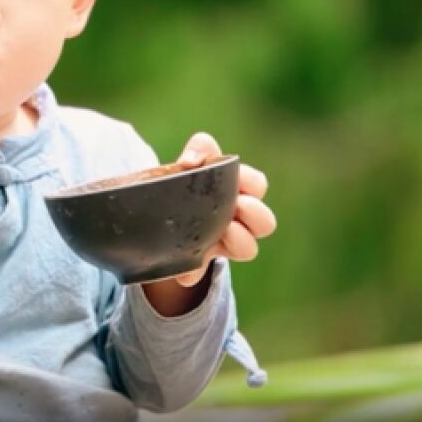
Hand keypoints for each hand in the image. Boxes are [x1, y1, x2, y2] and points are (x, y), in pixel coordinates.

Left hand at [170, 132, 276, 286]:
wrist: (155, 207)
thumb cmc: (184, 180)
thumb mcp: (191, 160)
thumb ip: (199, 150)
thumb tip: (190, 162)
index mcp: (238, 190)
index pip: (257, 184)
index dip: (250, 182)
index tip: (235, 179)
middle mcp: (238, 218)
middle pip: (266, 222)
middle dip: (256, 214)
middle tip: (236, 207)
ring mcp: (221, 241)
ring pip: (248, 249)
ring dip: (239, 241)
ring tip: (220, 233)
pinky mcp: (197, 259)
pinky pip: (199, 272)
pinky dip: (192, 271)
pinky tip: (183, 271)